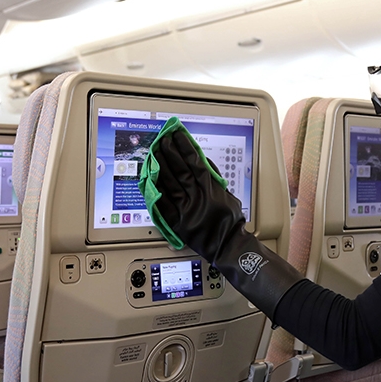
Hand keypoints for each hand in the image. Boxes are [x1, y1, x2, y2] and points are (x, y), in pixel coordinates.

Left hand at [151, 130, 245, 263]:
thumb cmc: (230, 221)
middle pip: (180, 170)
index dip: (184, 147)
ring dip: (161, 167)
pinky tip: (150, 179)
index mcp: (211, 190)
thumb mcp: (228, 195)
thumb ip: (215, 179)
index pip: (195, 163)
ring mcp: (186, 210)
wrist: (228, 245)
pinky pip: (163, 205)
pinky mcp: (178, 223)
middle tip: (162, 140)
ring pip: (169, 184)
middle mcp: (197, 198)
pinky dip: (157, 192)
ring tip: (154, 154)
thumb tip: (203, 162)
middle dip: (169, 153)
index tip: (177, 136)